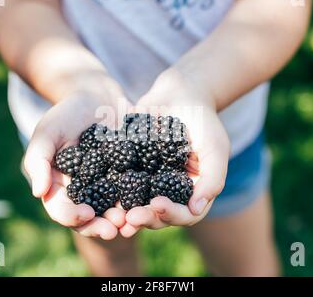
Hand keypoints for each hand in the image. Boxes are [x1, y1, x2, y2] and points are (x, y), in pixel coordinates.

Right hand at [23, 89, 130, 239]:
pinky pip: (136, 192)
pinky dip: (142, 201)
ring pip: (114, 210)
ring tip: (132, 222)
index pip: (62, 209)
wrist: (97, 95)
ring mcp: (109, 185)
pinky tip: (151, 204)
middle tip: (114, 229)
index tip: (86, 214)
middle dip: (101, 226)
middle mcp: (86, 191)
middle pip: (91, 217)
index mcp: (62, 186)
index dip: (72, 216)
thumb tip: (38, 193)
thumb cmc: (66, 113)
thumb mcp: (47, 132)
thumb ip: (38, 160)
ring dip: (123, 220)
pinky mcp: (130, 175)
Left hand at [120, 72, 230, 236]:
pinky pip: (117, 181)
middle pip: (157, 214)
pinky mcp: (129, 167)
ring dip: (125, 212)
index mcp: (191, 192)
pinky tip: (97, 190)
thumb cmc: (203, 120)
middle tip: (131, 217)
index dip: (171, 215)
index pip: (184, 214)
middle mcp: (168, 192)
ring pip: (135, 204)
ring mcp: (147, 181)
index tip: (157, 204)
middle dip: (144, 217)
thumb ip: (212, 178)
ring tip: (114, 214)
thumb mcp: (215, 147)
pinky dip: (108, 189)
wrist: (179, 93)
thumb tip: (196, 209)